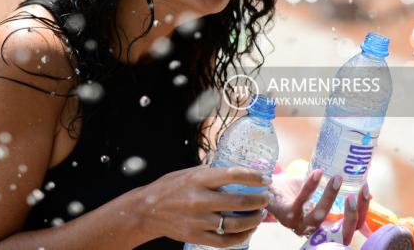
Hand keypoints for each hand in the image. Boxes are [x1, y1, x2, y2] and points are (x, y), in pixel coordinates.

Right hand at [136, 165, 270, 247]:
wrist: (147, 210)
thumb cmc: (170, 188)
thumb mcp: (189, 173)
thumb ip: (211, 173)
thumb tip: (235, 172)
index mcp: (199, 179)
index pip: (232, 174)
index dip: (253, 176)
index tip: (265, 179)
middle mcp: (200, 199)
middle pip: (239, 201)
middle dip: (258, 200)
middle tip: (266, 198)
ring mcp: (199, 220)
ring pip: (236, 223)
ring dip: (253, 219)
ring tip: (260, 215)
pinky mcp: (197, 235)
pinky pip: (226, 240)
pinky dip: (241, 236)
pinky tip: (248, 230)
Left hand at [267, 169, 370, 245]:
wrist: (266, 186)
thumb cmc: (294, 190)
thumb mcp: (320, 191)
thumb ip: (337, 192)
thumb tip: (367, 187)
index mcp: (325, 225)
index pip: (351, 227)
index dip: (361, 212)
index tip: (367, 191)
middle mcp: (314, 230)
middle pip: (341, 233)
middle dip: (352, 215)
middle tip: (356, 193)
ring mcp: (299, 224)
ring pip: (319, 217)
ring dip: (330, 197)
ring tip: (337, 178)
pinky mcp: (286, 215)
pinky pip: (301, 202)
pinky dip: (310, 187)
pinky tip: (317, 172)